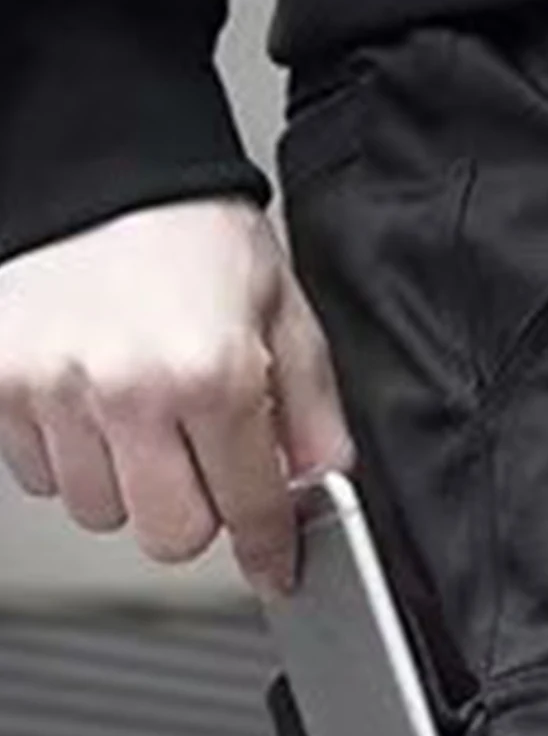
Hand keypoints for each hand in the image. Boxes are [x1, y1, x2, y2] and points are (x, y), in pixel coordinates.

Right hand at [0, 198, 351, 595]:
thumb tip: (320, 486)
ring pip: (99, 511)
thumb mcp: (286, 317)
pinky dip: (71, 455)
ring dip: (128, 484)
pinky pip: (38, 475)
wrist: (105, 168)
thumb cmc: (195, 233)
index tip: (274, 567)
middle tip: (203, 467)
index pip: (249, 509)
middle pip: (166, 536)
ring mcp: (52, 389)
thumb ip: (312, 415)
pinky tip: (94, 402)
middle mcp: (126, 389)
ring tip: (143, 417)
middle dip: (196, 516)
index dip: (270, 548)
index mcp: (211, 374)